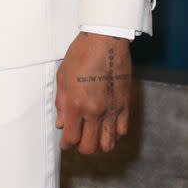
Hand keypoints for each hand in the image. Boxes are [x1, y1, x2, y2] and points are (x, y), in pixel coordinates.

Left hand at [56, 32, 131, 153]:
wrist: (105, 40)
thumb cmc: (81, 54)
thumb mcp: (63, 76)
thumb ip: (62, 103)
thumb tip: (61, 123)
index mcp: (77, 104)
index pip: (72, 138)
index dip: (66, 145)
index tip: (64, 144)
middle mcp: (96, 111)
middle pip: (90, 147)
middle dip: (81, 147)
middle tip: (77, 139)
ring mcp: (113, 109)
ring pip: (108, 144)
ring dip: (99, 143)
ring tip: (93, 134)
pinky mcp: (125, 104)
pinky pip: (122, 130)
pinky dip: (114, 134)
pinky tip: (107, 126)